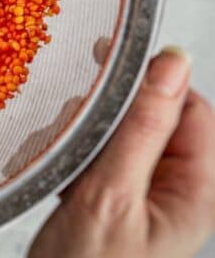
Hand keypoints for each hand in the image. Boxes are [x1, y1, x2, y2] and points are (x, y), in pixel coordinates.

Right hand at [27, 48, 214, 257]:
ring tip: (67, 165)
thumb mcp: (113, 191)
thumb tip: (172, 61)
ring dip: (88, 137)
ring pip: (122, 133)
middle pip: (155, 118)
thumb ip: (144, 124)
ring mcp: (145, 193)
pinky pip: (103, 154)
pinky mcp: (117, 196)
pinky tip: (62, 175)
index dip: (154, 84)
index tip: (110, 66)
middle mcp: (177, 188)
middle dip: (112, 117)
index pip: (191, 109)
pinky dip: (78, 156)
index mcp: (196, 189)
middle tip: (79, 124)